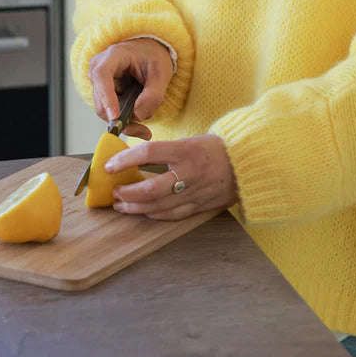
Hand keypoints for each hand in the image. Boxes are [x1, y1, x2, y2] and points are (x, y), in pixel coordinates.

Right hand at [88, 38, 173, 139]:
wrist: (150, 53)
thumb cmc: (154, 57)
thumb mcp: (162, 72)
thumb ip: (153, 95)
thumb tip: (138, 116)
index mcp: (113, 56)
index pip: (102, 75)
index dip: (106, 97)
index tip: (115, 116)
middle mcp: (99, 70)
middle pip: (101, 101)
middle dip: (122, 118)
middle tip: (144, 131)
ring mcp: (99, 84)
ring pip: (106, 112)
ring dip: (126, 120)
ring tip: (146, 124)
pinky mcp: (104, 95)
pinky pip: (111, 114)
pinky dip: (126, 121)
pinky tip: (140, 125)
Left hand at [106, 135, 239, 219]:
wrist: (245, 163)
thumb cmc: (214, 149)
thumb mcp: (190, 142)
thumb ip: (166, 151)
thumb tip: (134, 158)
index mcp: (187, 151)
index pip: (149, 153)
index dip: (125, 160)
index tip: (110, 165)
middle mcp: (190, 173)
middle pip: (151, 188)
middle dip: (128, 192)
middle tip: (115, 190)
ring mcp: (195, 192)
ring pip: (158, 206)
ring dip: (135, 207)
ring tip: (121, 204)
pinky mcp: (199, 206)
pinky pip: (171, 215)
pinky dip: (153, 214)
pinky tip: (143, 210)